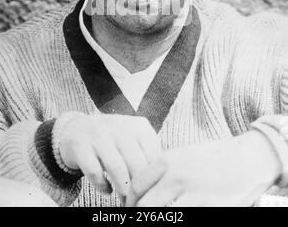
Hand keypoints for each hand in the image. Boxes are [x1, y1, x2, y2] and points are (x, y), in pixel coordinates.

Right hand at [58, 112, 161, 198]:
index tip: (152, 192)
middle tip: (138, 200)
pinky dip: (102, 186)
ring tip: (125, 199)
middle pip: (136, 163)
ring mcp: (99, 134)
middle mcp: (119, 125)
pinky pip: (95, 172)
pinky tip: (106, 190)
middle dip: (139, 187)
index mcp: (138, 125)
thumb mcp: (133, 139)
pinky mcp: (80, 145)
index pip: (154, 155)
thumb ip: (148, 154)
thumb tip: (163, 182)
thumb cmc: (112, 140)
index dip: (154, 178)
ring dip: (123, 190)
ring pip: (117, 168)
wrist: (75, 129)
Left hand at [126, 131, 279, 206]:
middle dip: (138, 215)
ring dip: (156, 219)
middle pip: (144, 206)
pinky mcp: (207, 208)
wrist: (248, 159)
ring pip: (160, 216)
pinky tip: (178, 217)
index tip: (130, 207)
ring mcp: (191, 195)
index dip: (129, 201)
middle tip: (137, 218)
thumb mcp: (184, 156)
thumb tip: (145, 189)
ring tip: (156, 218)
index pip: (136, 186)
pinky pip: (182, 218)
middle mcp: (175, 177)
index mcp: (167, 161)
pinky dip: (176, 220)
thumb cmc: (215, 158)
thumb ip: (164, 171)